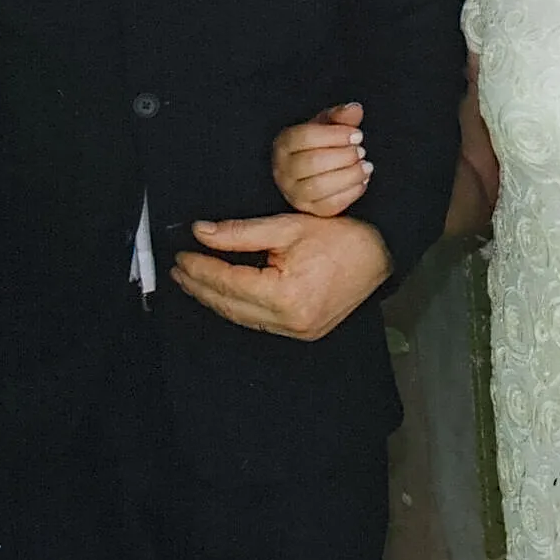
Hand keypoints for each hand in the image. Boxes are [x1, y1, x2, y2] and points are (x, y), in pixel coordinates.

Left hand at [172, 214, 391, 341]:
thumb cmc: (342, 238)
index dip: (201, 268)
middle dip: (200, 285)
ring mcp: (297, 331)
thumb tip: (201, 233)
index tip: (182, 255)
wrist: (380, 254)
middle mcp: (290, 320)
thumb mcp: (287, 227)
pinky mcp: (302, 332)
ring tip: (193, 280)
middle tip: (179, 268)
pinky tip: (224, 293)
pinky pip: (258, 322)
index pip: (229, 282)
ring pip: (240, 317)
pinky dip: (237, 307)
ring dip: (214, 298)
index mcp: (286, 295)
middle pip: (230, 305)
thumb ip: (240, 232)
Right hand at [273, 102, 370, 216]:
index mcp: (284, 143)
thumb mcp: (329, 124)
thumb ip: (342, 115)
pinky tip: (362, 181)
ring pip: (318, 187)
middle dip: (343, 156)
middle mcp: (283, 169)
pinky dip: (350, 193)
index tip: (357, 135)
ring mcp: (293, 192)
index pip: (305, 137)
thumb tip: (354, 109)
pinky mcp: (309, 209)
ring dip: (349, 176)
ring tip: (365, 166)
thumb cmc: (321, 144)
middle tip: (361, 151)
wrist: (316, 167)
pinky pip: (329, 206)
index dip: (335, 135)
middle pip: (311, 163)